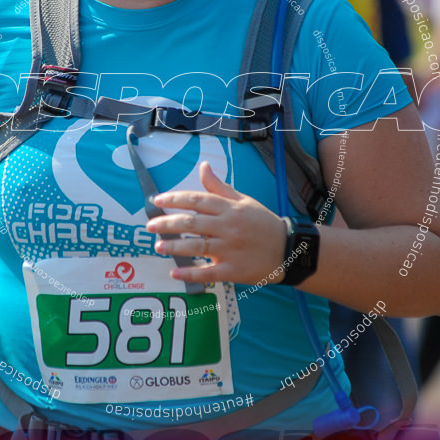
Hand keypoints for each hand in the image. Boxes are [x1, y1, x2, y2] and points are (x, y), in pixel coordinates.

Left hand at [146, 162, 286, 285]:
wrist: (288, 249)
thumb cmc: (262, 223)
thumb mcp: (243, 201)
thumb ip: (219, 187)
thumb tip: (203, 166)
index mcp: (230, 208)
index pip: (197, 200)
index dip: (175, 200)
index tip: (157, 201)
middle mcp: (228, 227)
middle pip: (192, 223)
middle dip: (168, 223)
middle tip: (150, 225)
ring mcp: (230, 250)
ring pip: (197, 247)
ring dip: (175, 247)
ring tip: (158, 246)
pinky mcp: (233, 270)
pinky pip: (208, 273)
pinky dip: (190, 274)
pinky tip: (175, 273)